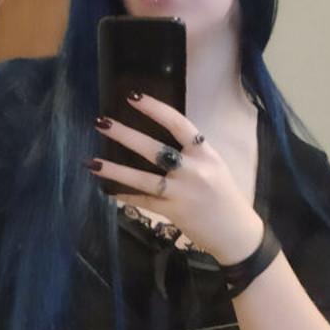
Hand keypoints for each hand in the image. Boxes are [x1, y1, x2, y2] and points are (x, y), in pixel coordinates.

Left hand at [89, 93, 263, 264]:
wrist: (236, 233)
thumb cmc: (224, 197)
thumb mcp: (214, 167)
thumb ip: (191, 154)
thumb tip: (161, 140)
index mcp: (205, 153)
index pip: (178, 124)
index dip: (155, 109)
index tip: (133, 96)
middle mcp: (193, 170)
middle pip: (154, 148)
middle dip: (125, 135)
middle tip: (101, 123)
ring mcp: (182, 192)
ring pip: (143, 178)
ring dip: (115, 170)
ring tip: (92, 162)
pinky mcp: (174, 212)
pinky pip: (145, 201)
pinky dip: (127, 196)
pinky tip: (109, 192)